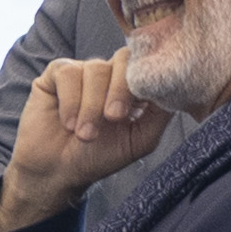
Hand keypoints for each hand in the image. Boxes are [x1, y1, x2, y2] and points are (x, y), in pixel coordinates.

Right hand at [0, 54, 169, 231]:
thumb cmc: (99, 156)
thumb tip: (173, 88)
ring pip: (95, 69)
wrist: (58, 171)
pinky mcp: (57, 74)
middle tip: (113, 118)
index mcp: (133, 87)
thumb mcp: (141, 140)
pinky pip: (68, 74)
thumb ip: (160, 112)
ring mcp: (84, 71)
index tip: (139, 106)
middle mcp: (110, 74)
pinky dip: (70, 101)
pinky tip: (69, 122)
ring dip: (91, 106)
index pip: (147, 65)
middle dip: (120, 90)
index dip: (146, 79)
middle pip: (124, 60)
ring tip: (85, 134)